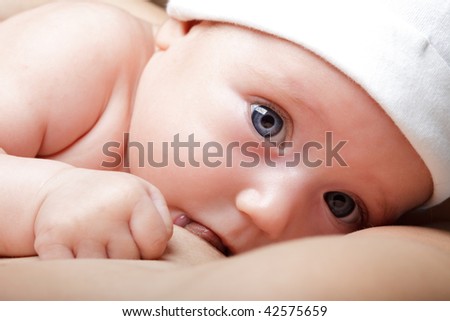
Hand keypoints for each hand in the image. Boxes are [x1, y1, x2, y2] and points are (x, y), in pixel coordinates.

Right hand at [33, 168, 171, 259]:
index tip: (138, 237)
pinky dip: (78, 271)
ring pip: (104, 271)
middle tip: (113, 237)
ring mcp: (77, 228)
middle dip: (126, 255)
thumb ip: (163, 218)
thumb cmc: (111, 196)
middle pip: (130, 260)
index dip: (150, 246)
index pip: (156, 244)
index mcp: (132, 197)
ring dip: (103, 264)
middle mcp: (106, 211)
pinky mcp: (52, 242)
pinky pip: (75, 274)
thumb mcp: (143, 192)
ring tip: (97, 243)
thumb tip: (165, 244)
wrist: (57, 190)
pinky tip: (78, 253)